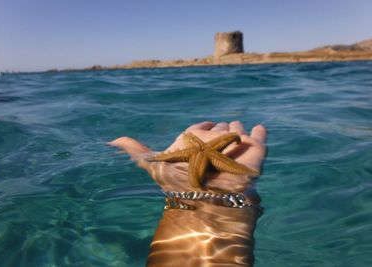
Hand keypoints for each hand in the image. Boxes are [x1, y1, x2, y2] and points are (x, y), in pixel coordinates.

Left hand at [109, 121, 266, 191]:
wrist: (210, 195)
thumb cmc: (181, 180)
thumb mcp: (155, 165)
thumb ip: (137, 151)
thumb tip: (111, 141)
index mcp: (196, 146)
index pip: (200, 129)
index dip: (202, 126)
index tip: (204, 126)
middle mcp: (214, 147)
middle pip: (218, 130)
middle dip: (219, 130)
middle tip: (217, 135)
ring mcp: (235, 150)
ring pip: (237, 132)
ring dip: (236, 130)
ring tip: (235, 132)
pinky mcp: (255, 153)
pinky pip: (259, 140)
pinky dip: (260, 133)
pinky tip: (258, 129)